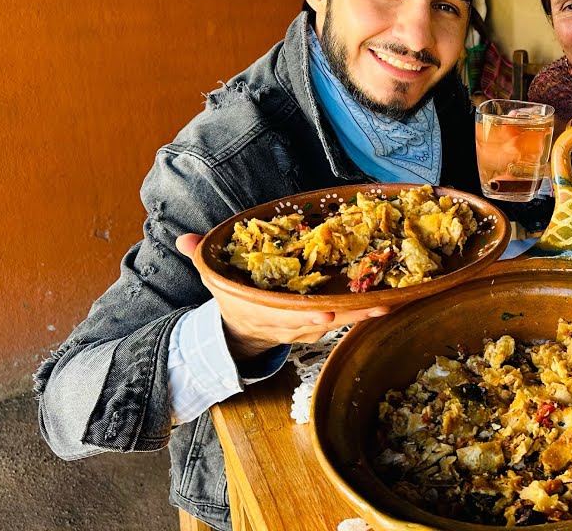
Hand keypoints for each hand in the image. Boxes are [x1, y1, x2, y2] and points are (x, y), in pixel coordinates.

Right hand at [176, 233, 391, 360]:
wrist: (241, 332)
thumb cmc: (234, 298)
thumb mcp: (214, 278)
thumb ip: (201, 256)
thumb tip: (183, 239)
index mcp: (262, 310)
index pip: (286, 315)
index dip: (306, 316)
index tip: (327, 312)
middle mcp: (287, 322)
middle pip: (321, 321)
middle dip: (348, 316)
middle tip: (373, 307)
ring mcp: (304, 327)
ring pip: (337, 324)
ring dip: (362, 315)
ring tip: (388, 304)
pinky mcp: (319, 325)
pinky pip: (342, 321)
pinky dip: (361, 313)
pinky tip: (385, 303)